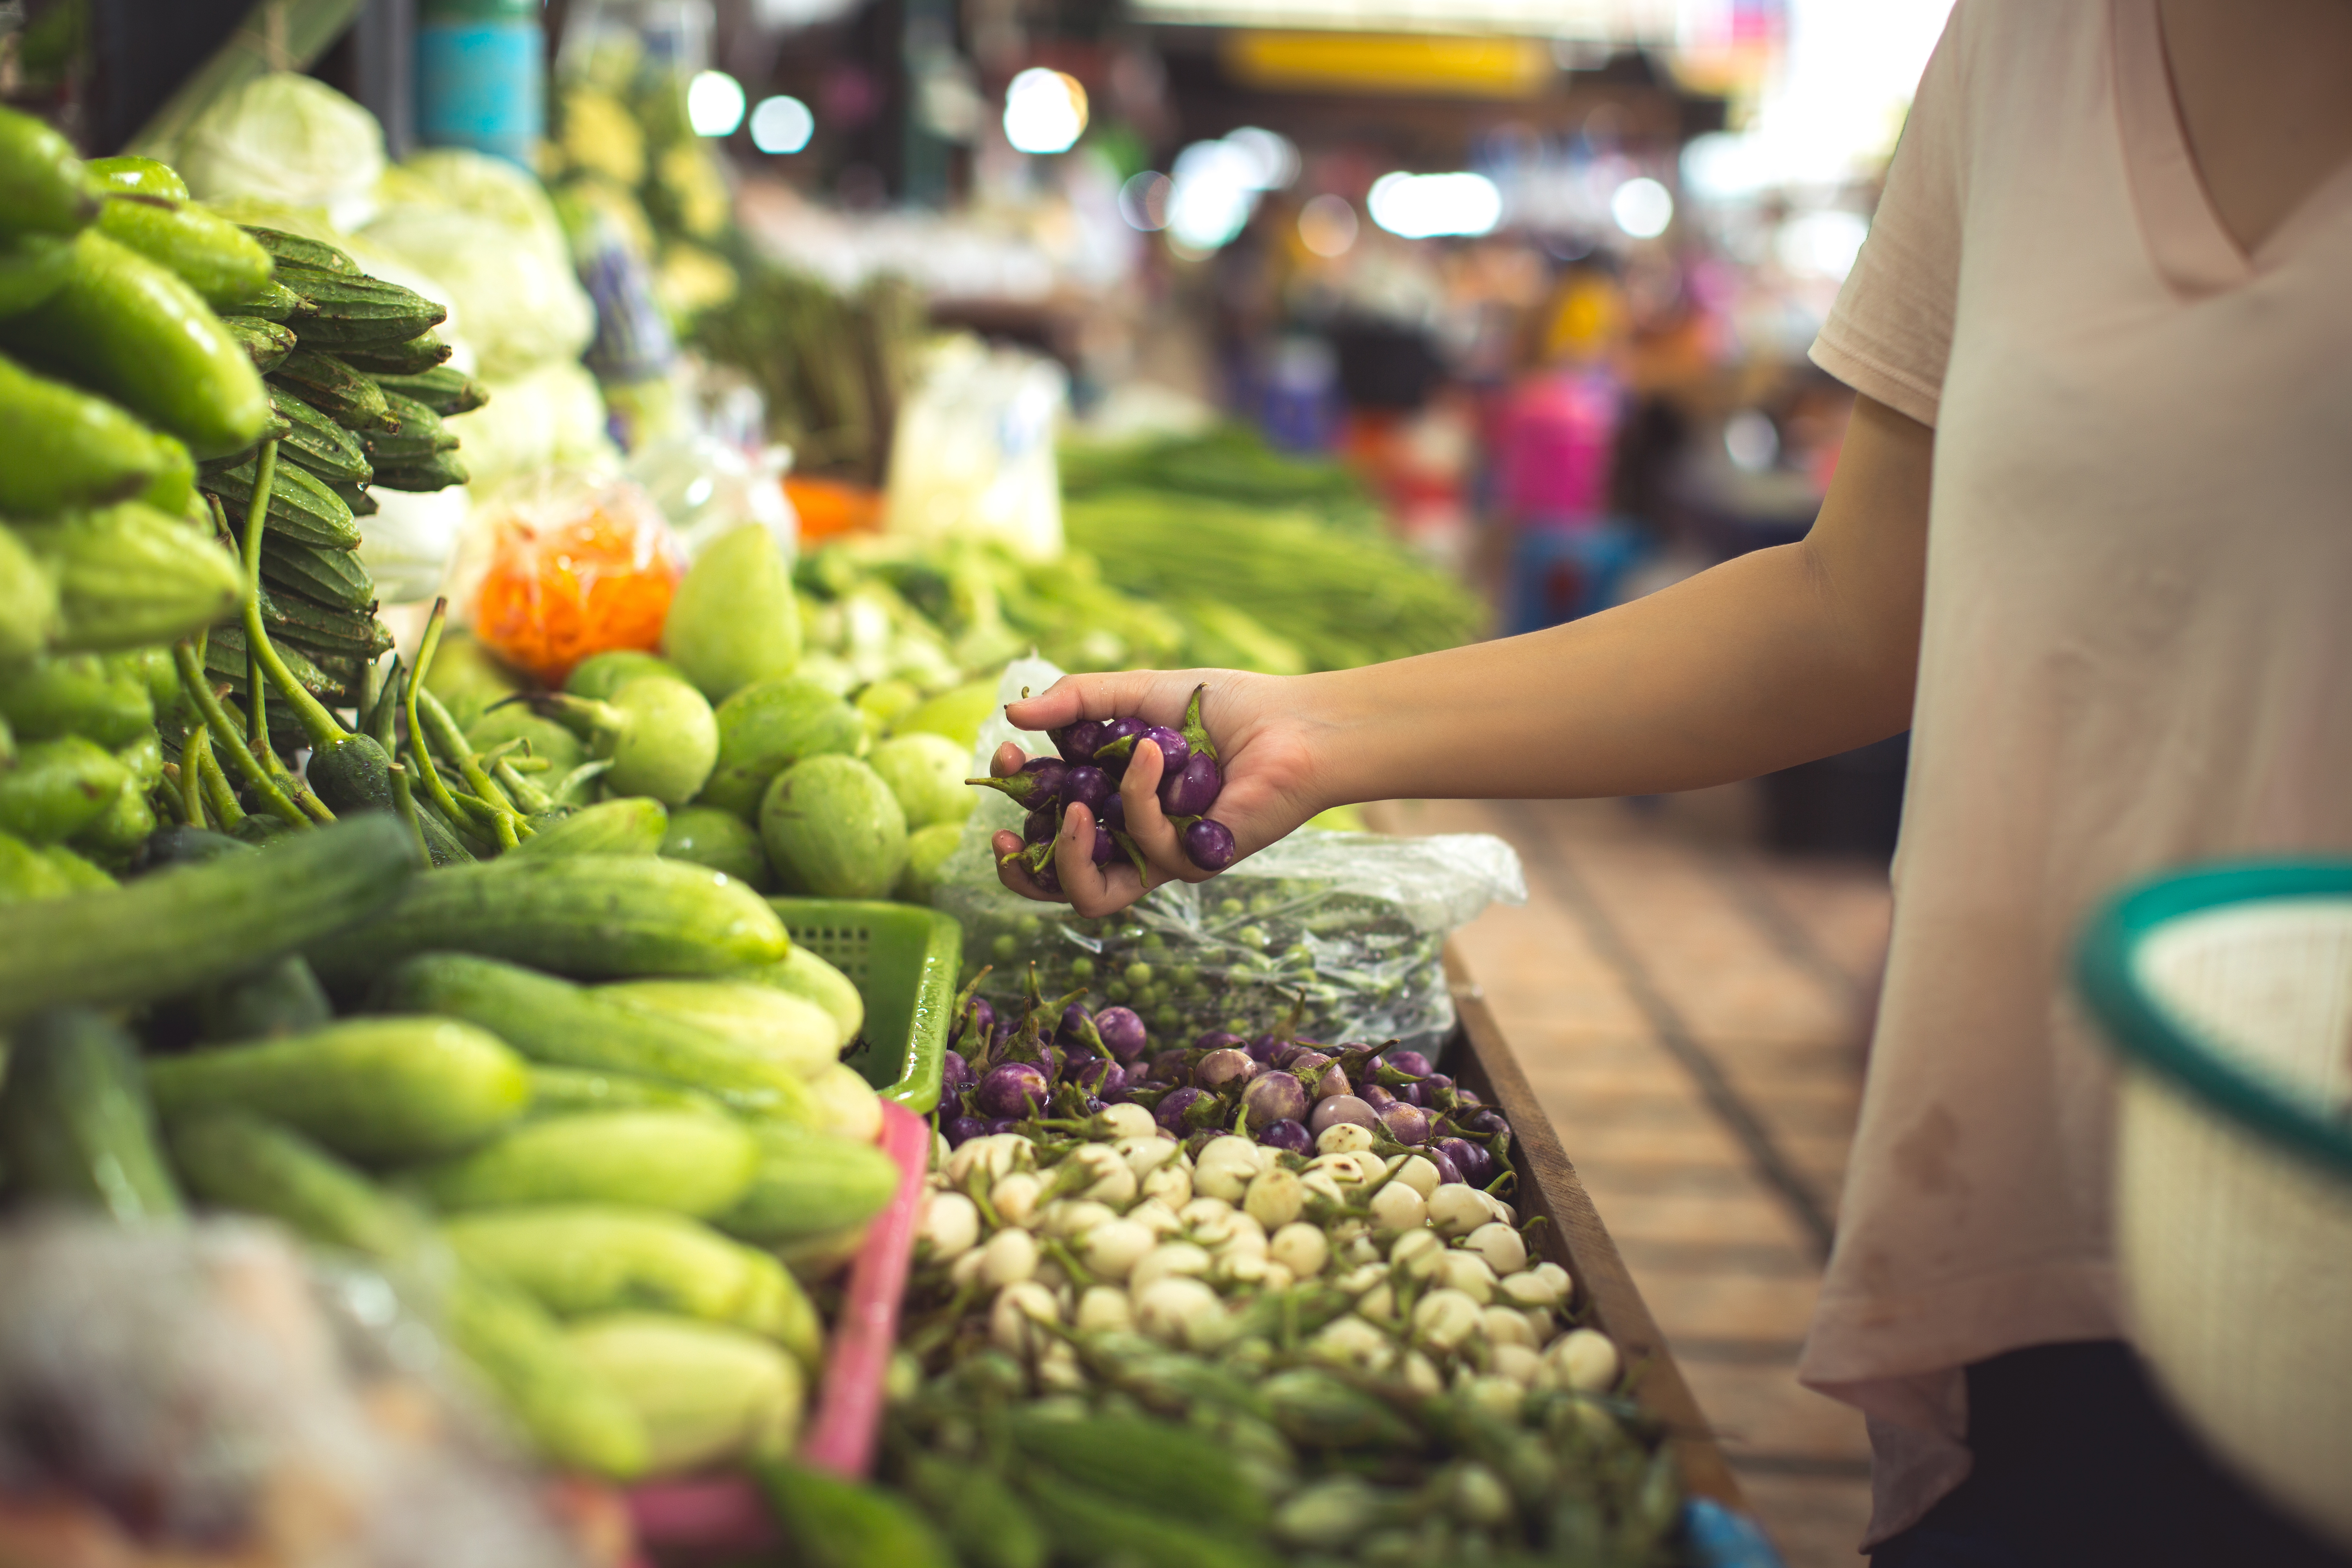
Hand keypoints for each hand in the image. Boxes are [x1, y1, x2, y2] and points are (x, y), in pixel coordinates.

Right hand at [988, 667, 1329, 916]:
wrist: (1290, 721)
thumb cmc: (1222, 707)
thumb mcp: (1135, 693)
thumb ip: (1076, 701)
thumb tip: (1009, 713)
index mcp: (1110, 802)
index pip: (1047, 826)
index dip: (1016, 803)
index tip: (1005, 756)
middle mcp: (1130, 839)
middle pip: (1057, 885)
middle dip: (1020, 869)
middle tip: (1005, 833)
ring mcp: (1161, 857)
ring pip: (1092, 897)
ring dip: (1071, 853)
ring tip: (1076, 808)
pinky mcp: (1194, 864)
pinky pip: (1146, 843)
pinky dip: (1139, 793)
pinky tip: (1149, 750)